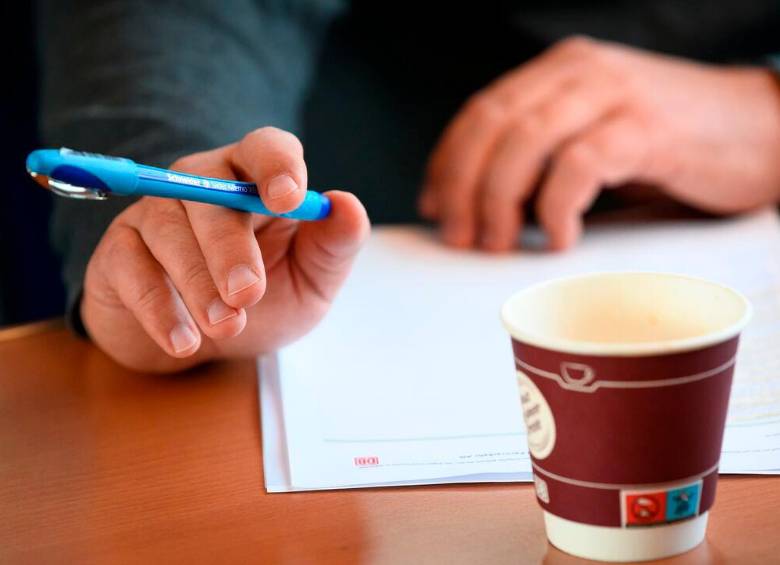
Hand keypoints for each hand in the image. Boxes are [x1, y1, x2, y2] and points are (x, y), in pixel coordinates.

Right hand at [82, 127, 369, 371]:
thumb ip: (333, 245)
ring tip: (226, 326)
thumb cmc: (262, 304)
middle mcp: (202, 185)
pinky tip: (184, 340)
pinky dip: (158, 307)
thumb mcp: (311, 281)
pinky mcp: (119, 251)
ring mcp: (156, 214)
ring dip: (198, 283)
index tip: (287, 199)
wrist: (202, 347)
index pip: (266, 147)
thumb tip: (347, 205)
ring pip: (168, 230)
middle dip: (229, 246)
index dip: (276, 164)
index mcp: (256, 182)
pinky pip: (130, 267)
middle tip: (246, 294)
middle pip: (209, 192)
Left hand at [420, 37, 779, 250]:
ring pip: (526, 141)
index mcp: (559, 71)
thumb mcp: (595, 133)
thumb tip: (481, 204)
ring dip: (499, 200)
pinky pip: (581, 164)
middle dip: (463, 187)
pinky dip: (557, 206)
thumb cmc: (670, 141)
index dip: (446, 162)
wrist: (760, 127)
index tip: (433, 207)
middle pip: (492, 125)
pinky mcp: (648, 129)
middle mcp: (580, 73)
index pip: (480, 111)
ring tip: (498, 245)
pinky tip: (558, 240)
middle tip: (459, 238)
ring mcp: (614, 95)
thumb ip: (543, 154)